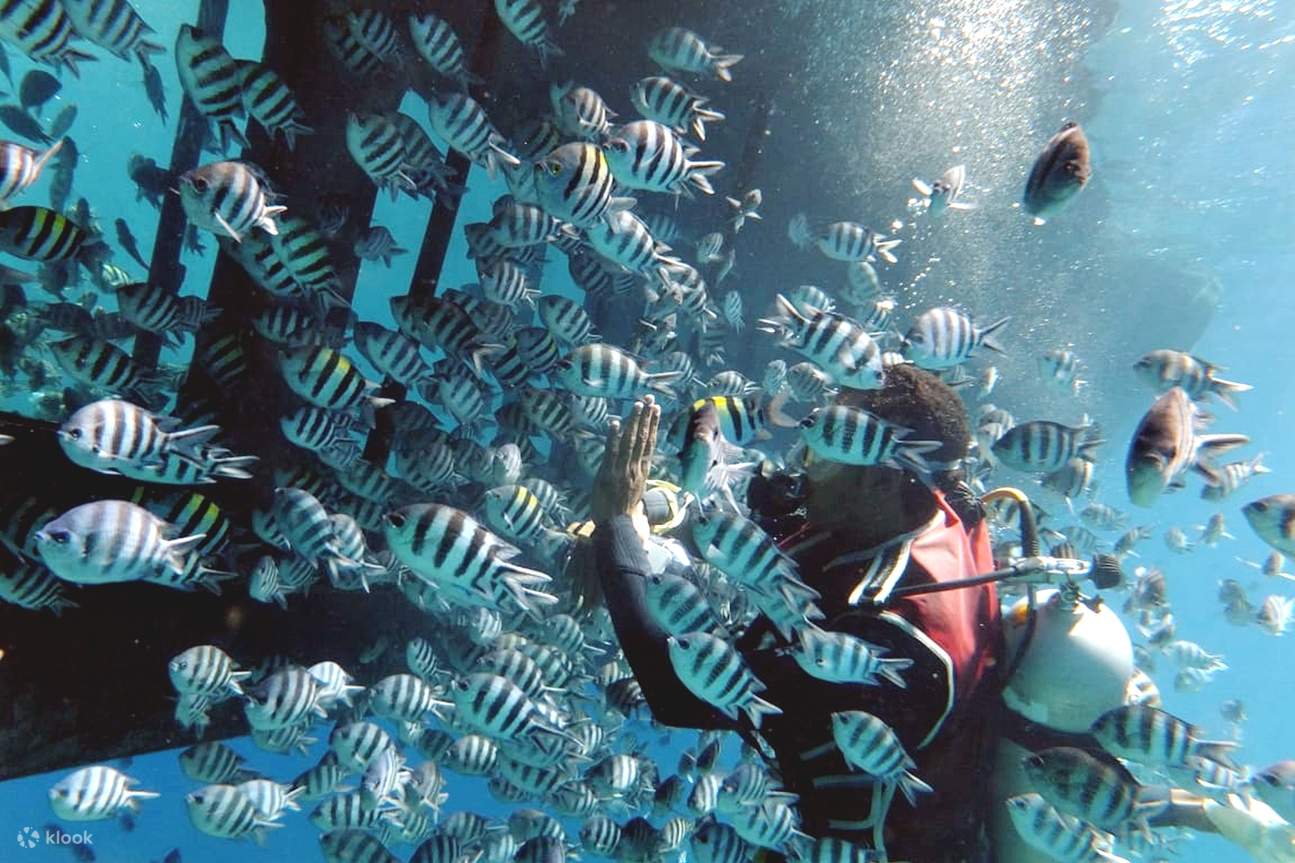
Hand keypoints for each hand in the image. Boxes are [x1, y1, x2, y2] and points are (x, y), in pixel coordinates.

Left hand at [591, 396, 659, 528]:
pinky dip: (613, 437)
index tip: (656, 410)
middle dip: (646, 417)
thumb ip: (636, 482)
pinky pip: (611, 452)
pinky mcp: (608, 474)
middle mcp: (635, 468)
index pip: (649, 444)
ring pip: (630, 442)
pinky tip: (615, 423)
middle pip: (642, 438)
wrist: (618, 528)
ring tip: (637, 405)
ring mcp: (623, 471)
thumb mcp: (636, 497)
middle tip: (649, 399)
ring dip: (633, 422)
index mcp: (642, 472)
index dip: (653, 425)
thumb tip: (639, 474)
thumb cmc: (626, 515)